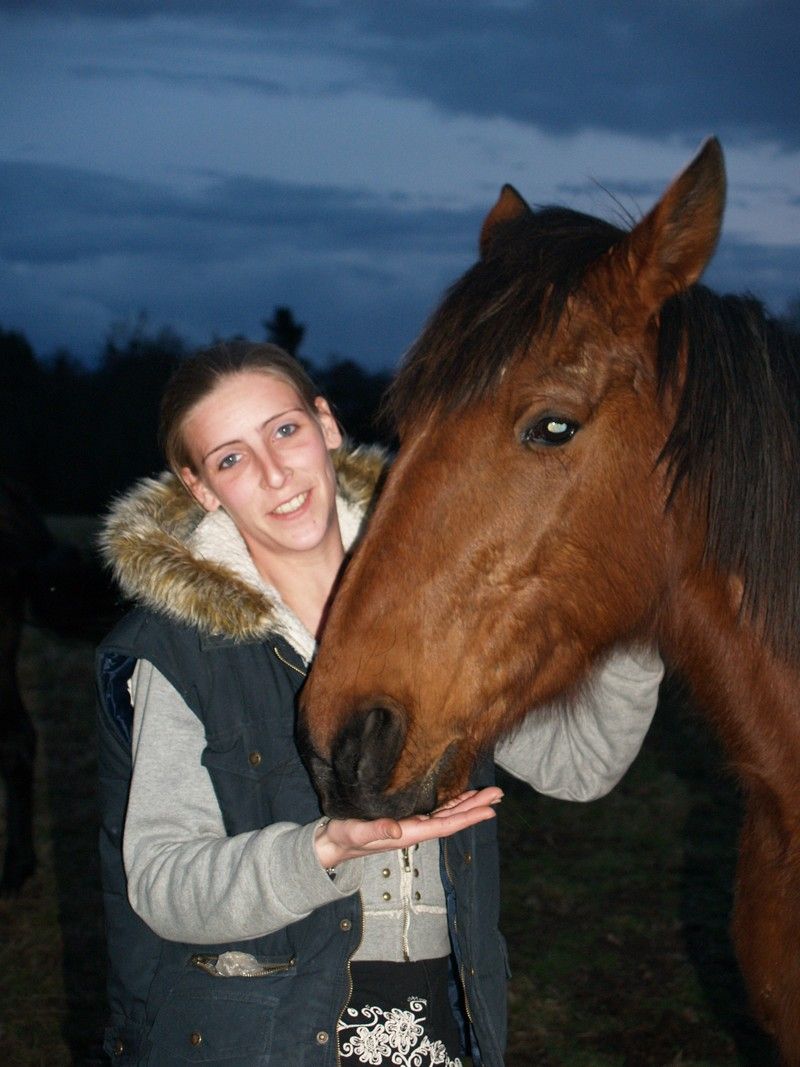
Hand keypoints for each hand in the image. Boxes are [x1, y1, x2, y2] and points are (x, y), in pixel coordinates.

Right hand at [313, 787, 502, 870]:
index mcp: (409, 833)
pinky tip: (461, 796)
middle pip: (453, 818)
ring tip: (488, 794)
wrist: (333, 844)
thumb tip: (396, 830)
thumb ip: (376, 831)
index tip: (490, 810)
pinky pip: (435, 810)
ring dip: (468, 803)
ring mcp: (412, 824)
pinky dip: (451, 802)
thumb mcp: (356, 832)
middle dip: (476, 806)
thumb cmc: (343, 836)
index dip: (468, 817)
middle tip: (498, 794)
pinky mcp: (406, 819)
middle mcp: (416, 829)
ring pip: (447, 813)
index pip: (445, 825)